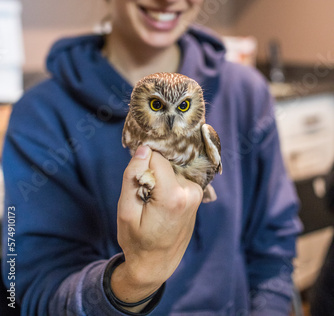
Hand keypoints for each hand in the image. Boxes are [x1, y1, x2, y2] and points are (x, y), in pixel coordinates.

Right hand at [111, 145, 202, 308]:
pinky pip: (177, 177)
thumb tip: (143, 148)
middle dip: (151, 172)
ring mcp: (197, 193)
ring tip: (152, 202)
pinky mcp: (197, 195)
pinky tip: (161, 202)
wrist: (156, 265)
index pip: (156, 157)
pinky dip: (167, 183)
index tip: (136, 183)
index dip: (141, 165)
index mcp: (174, 195)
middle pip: (165, 162)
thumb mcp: (126, 210)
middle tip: (144, 195)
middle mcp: (191, 191)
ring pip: (170, 169)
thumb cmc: (137, 240)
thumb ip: (132, 176)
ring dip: (159, 178)